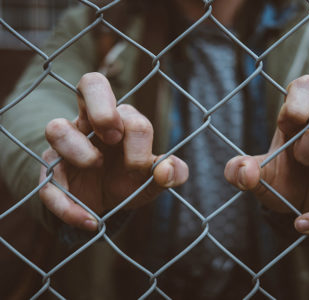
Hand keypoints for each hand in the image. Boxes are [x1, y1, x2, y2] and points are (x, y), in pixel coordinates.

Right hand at [39, 73, 187, 230]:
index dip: (137, 137)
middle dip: (102, 108)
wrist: (104, 204)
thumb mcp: (154, 180)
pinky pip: (47, 180)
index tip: (140, 166)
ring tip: (96, 167)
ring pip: (56, 127)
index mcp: (122, 121)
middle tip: (113, 136)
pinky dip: (66, 204)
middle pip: (91, 84)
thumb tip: (168, 169)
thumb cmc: (130, 180)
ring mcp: (68, 144)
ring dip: (78, 149)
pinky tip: (89, 221)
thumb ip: (172, 173)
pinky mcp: (51, 171)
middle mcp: (92, 123)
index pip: (130, 113)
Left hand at [224, 75, 308, 234]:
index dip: (301, 99)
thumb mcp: (257, 175)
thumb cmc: (281, 177)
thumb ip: (240, 170)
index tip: (289, 120)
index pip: (308, 89)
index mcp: (300, 120)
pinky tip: (302, 223)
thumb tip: (243, 170)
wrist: (300, 205)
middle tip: (298, 159)